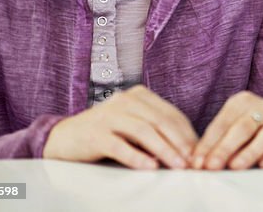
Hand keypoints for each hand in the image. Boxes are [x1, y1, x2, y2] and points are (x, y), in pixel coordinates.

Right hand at [43, 85, 196, 169]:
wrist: (63, 137)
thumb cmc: (105, 133)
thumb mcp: (132, 126)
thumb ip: (155, 131)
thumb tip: (187, 150)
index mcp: (139, 95)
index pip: (171, 114)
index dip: (187, 134)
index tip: (199, 152)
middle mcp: (125, 101)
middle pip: (160, 121)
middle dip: (179, 143)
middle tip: (191, 161)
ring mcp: (109, 115)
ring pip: (143, 132)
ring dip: (163, 150)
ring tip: (176, 166)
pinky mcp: (95, 134)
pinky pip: (119, 145)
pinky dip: (136, 157)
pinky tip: (149, 167)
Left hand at [191, 91, 262, 169]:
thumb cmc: (249, 131)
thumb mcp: (229, 129)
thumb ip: (214, 143)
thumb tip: (196, 162)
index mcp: (243, 101)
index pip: (223, 122)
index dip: (209, 143)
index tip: (197, 162)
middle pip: (244, 126)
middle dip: (226, 147)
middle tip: (213, 166)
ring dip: (250, 151)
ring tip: (235, 166)